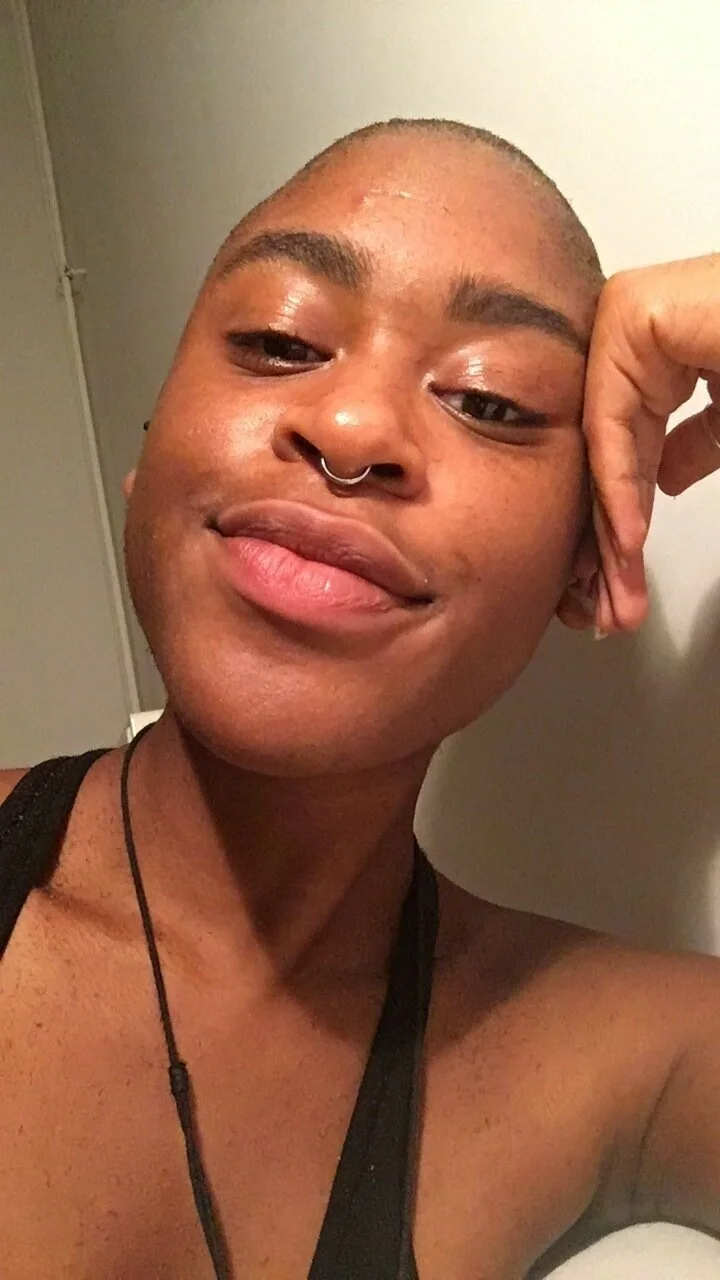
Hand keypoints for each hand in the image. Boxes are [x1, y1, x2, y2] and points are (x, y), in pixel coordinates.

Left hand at [582, 254, 719, 634]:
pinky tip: (627, 540)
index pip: (629, 453)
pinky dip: (620, 483)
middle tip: (614, 608)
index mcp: (658, 350)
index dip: (626, 526)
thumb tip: (663, 480)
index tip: (625, 586)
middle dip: (613, 544)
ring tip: (618, 595)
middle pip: (610, 455)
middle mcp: (632, 334)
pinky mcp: (628, 318)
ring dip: (614, 530)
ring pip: (605, 447)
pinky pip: (613, 420)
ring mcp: (624, 322)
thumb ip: (696, 444)